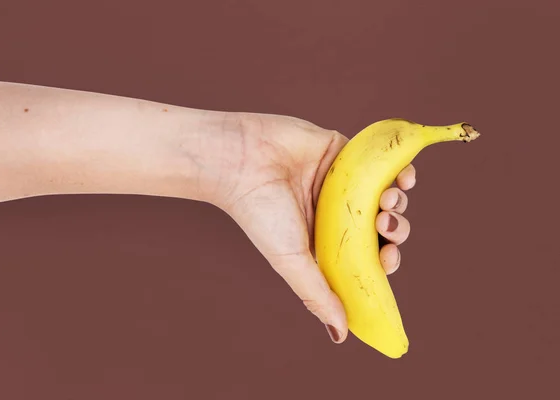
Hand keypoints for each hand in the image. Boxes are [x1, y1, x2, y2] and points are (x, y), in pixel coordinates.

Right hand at [216, 113, 415, 343]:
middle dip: (395, 229)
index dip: (386, 258)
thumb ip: (317, 294)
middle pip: (382, 228)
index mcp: (325, 241)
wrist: (244, 160)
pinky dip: (401, 170)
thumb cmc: (261, 213)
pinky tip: (405, 176)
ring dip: (398, 201)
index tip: (388, 257)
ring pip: (387, 197)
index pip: (367, 256)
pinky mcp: (347, 155)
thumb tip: (340, 336)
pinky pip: (384, 163)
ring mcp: (343, 184)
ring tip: (386, 199)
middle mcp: (337, 215)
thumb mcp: (291, 261)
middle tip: (385, 224)